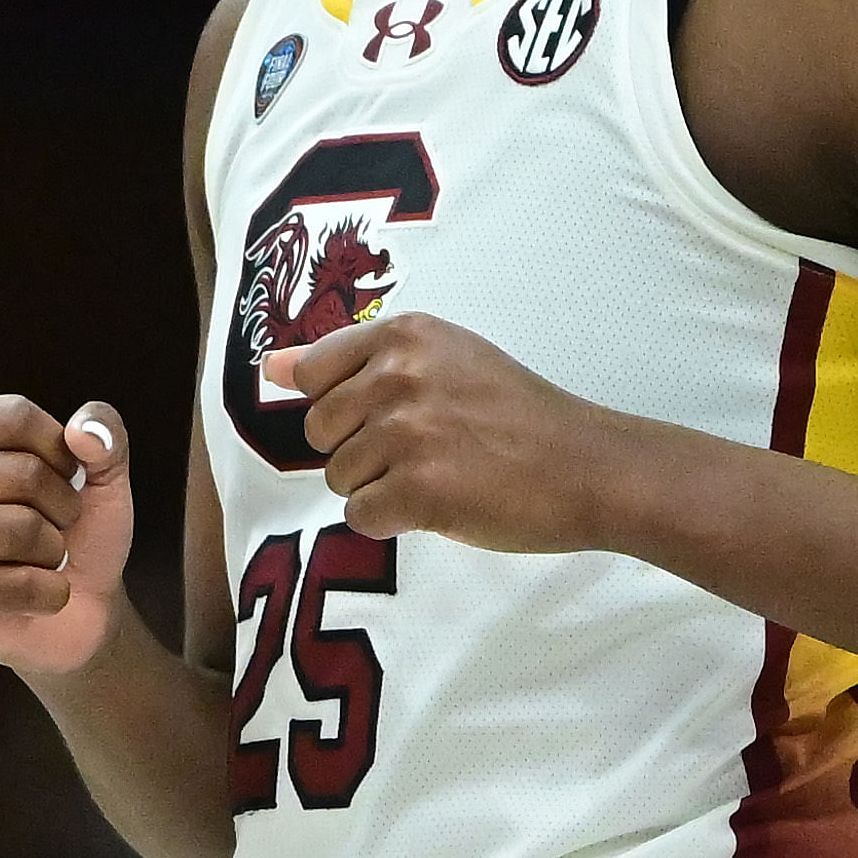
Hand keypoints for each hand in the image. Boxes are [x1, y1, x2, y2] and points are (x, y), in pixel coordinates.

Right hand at [0, 396, 134, 674]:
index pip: (14, 416)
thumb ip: (105, 433)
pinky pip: (18, 586)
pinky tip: (36, 596)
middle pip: (22, 473)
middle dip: (65, 506)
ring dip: (56, 551)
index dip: (62, 452)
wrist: (78, 612)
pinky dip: (51, 594)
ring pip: (20, 531)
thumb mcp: (104, 474)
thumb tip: (84, 431)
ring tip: (44, 558)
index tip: (63, 477)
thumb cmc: (76, 531)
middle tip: (57, 527)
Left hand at [274, 314, 637, 552]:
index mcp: (405, 335)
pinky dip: (395, 522)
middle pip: (321, 433)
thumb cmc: (521, 415)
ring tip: (443, 478)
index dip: (344, 408)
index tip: (388, 418)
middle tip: (428, 453)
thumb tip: (269, 366)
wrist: (588, 465)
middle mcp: (399, 375)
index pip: (314, 374)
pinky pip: (361, 517)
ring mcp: (407, 432)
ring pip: (340, 478)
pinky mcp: (417, 489)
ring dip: (382, 490)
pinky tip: (442, 505)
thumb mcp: (446, 359)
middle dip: (362, 453)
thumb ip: (356, 361)